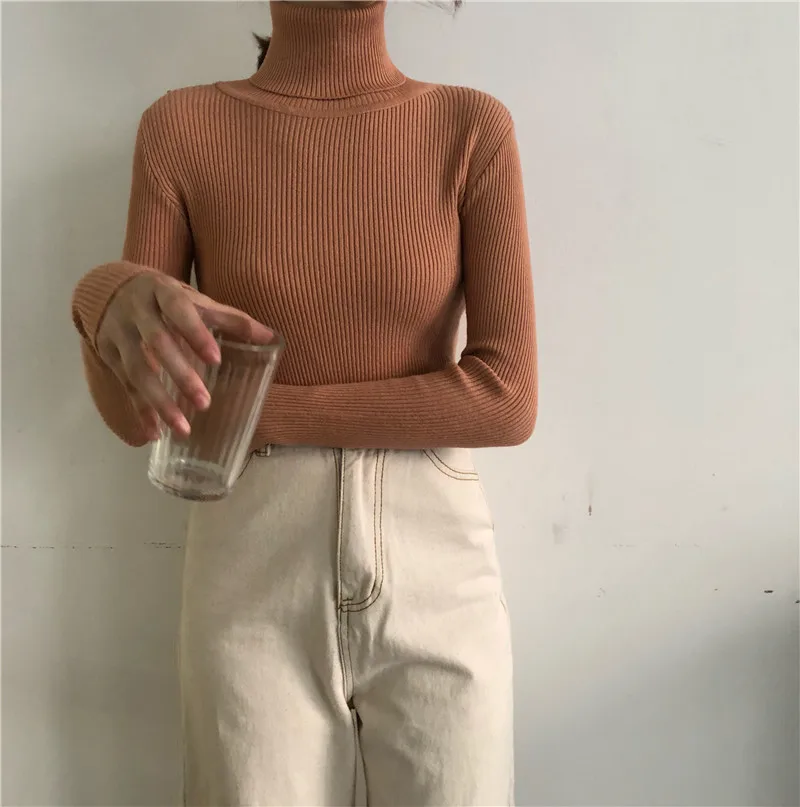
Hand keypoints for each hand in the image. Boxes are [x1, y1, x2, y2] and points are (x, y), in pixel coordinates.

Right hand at [96, 272, 273, 440]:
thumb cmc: (165, 299)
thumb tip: (270, 336)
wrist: (110, 289)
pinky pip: (125, 386)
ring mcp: (119, 334)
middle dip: (180, 374)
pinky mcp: (108, 355)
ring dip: (160, 402)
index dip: (195, 333)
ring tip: (183, 429)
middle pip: (157, 343)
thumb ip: (230, 319)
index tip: (215, 359)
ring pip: (137, 370)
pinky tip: (155, 434)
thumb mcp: (194, 300)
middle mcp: (136, 311)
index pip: (178, 309)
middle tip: (204, 403)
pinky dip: (140, 411)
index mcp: (162, 292)